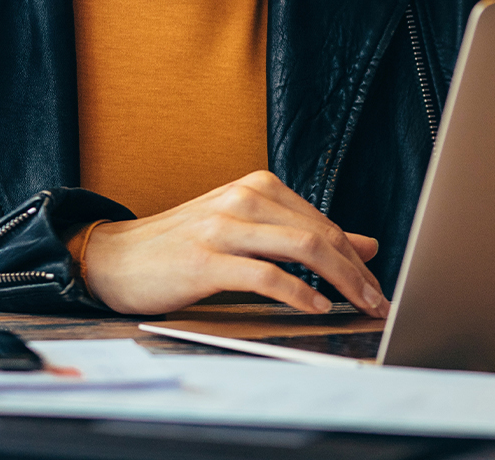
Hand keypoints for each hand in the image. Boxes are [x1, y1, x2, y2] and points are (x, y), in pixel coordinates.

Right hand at [79, 170, 389, 316]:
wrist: (115, 256)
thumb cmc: (184, 246)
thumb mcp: (249, 231)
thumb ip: (303, 235)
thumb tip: (366, 245)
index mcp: (259, 187)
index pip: (324, 223)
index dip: (357, 258)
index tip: (377, 285)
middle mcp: (246, 198)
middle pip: (321, 234)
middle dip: (357, 272)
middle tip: (379, 301)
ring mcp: (225, 226)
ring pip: (302, 248)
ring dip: (340, 281)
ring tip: (358, 306)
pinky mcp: (206, 259)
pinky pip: (265, 275)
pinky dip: (298, 293)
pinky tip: (315, 307)